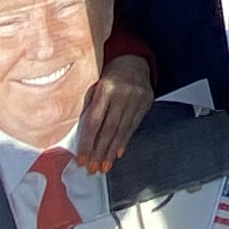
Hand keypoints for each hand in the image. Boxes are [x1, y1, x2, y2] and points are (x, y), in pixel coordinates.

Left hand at [75, 52, 152, 171]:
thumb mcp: (95, 83)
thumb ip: (89, 105)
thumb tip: (81, 134)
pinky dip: (125, 141)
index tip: (82, 158)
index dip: (88, 142)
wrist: (134, 60)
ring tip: (104, 166)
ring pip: (122, 130)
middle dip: (100, 151)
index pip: (95, 121)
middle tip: (93, 168)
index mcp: (105, 88)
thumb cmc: (109, 74)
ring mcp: (137, 98)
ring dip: (111, 151)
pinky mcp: (147, 102)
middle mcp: (123, 94)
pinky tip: (118, 153)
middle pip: (109, 129)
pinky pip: (134, 126)